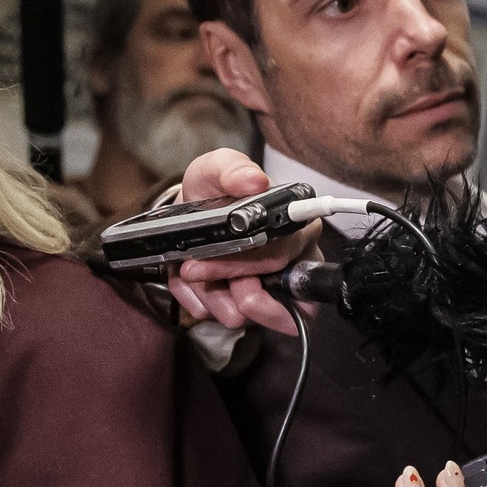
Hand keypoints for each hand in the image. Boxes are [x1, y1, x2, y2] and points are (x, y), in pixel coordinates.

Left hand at [161, 150, 315, 334]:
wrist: (189, 211)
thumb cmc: (213, 190)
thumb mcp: (215, 169)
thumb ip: (232, 169)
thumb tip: (254, 181)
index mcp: (297, 228)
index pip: (282, 258)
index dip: (245, 266)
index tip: (203, 264)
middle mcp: (293, 264)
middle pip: (275, 299)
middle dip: (228, 287)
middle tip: (192, 270)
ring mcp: (271, 290)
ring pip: (247, 316)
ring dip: (210, 297)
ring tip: (191, 271)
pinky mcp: (247, 307)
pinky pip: (224, 318)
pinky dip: (199, 301)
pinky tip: (191, 281)